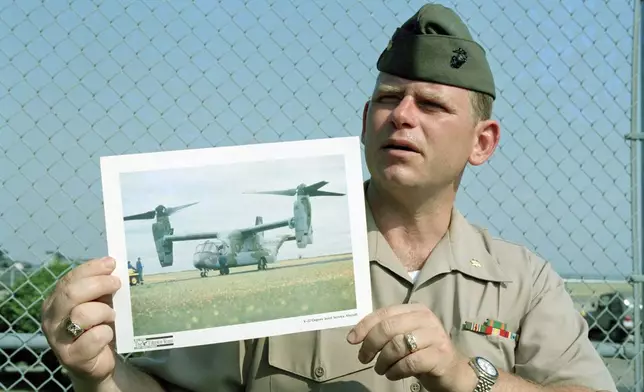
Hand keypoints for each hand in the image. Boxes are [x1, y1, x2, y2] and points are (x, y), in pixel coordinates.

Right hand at [41, 257, 121, 385]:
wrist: (97, 362)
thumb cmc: (97, 326)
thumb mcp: (98, 302)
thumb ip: (100, 286)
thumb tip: (111, 263)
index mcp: (55, 301)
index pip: (70, 279)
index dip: (91, 269)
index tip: (111, 264)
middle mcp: (51, 319)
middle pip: (71, 293)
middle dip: (99, 284)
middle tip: (117, 284)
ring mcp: (58, 339)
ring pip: (82, 314)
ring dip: (104, 312)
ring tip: (111, 316)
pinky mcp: (71, 357)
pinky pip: (93, 338)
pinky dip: (106, 333)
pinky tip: (108, 335)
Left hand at [346, 303, 465, 388]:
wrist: (453, 370)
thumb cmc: (423, 352)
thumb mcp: (404, 336)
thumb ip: (385, 331)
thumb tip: (354, 335)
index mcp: (415, 309)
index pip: (384, 313)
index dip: (365, 326)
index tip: (352, 340)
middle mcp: (426, 318)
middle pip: (388, 328)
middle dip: (371, 344)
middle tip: (364, 359)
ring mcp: (435, 336)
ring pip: (397, 345)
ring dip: (383, 361)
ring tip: (381, 369)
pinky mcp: (440, 355)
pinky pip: (409, 363)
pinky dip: (395, 371)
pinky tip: (393, 375)